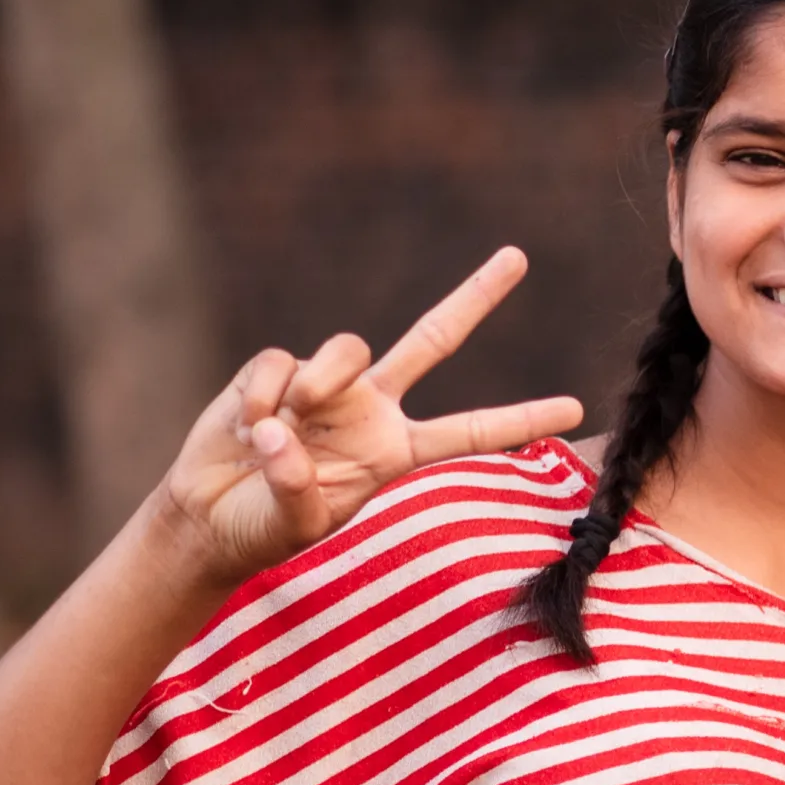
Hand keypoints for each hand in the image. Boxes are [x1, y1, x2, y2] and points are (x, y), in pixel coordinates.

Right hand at [146, 248, 580, 591]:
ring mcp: (326, 386)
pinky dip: (262, 395)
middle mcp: (372, 409)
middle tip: (519, 257)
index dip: (520, 419)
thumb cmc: (265, 527)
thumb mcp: (297, 523)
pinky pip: (280, 362)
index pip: (471, 431)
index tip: (576, 408)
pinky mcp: (275, 373)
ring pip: (348, 346)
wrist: (208, 518)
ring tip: (282, 427)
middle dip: (474, 298)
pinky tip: (246, 426)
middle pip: (434, 339)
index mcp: (397, 451)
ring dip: (321, 379)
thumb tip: (283, 431)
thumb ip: (298, 486)